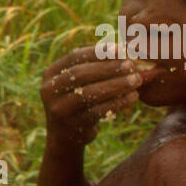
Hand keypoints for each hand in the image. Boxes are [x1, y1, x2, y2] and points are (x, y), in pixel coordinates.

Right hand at [40, 46, 154, 147]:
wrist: (65, 136)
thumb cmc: (77, 101)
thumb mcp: (76, 82)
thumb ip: (91, 66)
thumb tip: (123, 50)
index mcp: (50, 74)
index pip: (74, 57)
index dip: (98, 52)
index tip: (120, 49)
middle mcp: (49, 90)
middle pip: (80, 74)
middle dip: (108, 68)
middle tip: (131, 64)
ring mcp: (59, 109)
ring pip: (89, 93)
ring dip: (116, 85)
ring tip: (136, 80)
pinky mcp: (72, 125)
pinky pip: (98, 111)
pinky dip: (117, 103)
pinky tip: (133, 97)